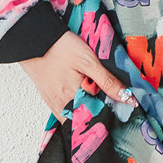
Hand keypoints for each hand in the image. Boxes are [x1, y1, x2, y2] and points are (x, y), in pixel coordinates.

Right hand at [19, 30, 138, 122]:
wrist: (34, 40)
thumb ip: (108, 81)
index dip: (114, 116)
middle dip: (103, 117)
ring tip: (101, 102)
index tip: (126, 111)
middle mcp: (63, 108)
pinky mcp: (50, 101)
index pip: (99, 119)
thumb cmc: (60, 47)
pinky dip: (78, 111)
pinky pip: (67, 115)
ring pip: (77, 120)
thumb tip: (129, 99)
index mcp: (75, 99)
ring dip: (90, 114)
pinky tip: (85, 100)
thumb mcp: (89, 60)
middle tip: (115, 107)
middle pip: (88, 122)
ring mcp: (55, 106)